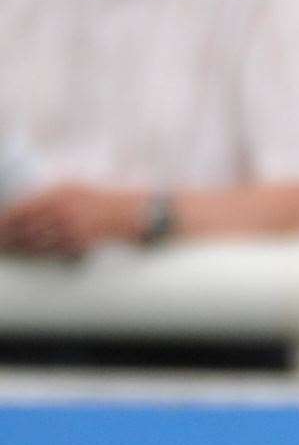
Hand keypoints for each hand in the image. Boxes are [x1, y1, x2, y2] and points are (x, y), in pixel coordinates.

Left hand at [0, 184, 146, 257]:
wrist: (139, 213)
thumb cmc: (108, 201)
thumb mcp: (78, 188)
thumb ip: (52, 197)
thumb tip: (24, 208)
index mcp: (59, 191)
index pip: (21, 207)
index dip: (4, 221)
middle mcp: (64, 206)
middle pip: (25, 227)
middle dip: (8, 238)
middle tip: (0, 246)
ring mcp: (74, 225)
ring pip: (37, 241)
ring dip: (22, 249)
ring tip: (11, 252)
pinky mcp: (83, 241)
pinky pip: (55, 251)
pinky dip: (42, 255)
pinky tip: (35, 256)